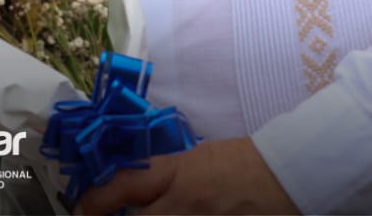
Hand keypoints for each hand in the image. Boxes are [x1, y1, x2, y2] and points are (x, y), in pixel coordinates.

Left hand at [75, 137, 298, 214]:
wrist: (289, 172)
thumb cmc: (242, 161)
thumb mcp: (194, 160)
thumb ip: (164, 178)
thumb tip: (132, 193)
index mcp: (176, 175)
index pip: (123, 186)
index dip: (94, 201)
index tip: (81, 209)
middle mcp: (184, 206)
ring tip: (148, 215)